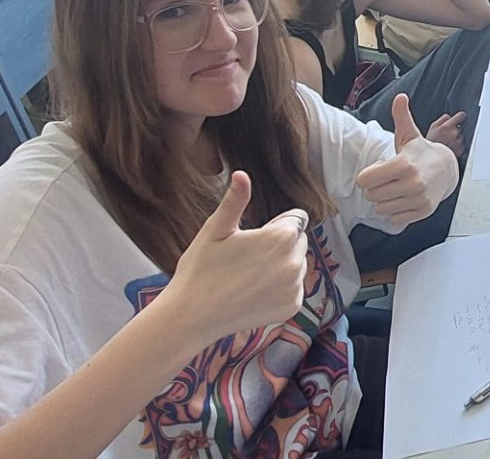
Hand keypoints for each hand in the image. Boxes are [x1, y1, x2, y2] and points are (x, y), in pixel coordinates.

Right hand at [159, 171, 310, 341]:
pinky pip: (294, 288)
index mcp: (281, 238)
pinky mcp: (292, 307)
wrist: (192, 316)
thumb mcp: (215, 229)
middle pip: (298, 242)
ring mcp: (295, 288)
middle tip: (248, 256)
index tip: (253, 237)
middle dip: (280, 244)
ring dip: (282, 265)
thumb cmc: (200, 269)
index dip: (274, 225)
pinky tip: (254, 292)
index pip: (295, 219)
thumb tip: (242, 174)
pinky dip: (280, 288)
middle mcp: (295, 263)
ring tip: (249, 275)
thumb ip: (235, 201)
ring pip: (297, 264)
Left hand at [355, 94, 458, 223]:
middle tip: (390, 179)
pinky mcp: (422, 212)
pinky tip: (404, 198)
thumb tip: (400, 97)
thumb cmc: (421, 152)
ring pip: (381, 208)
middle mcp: (412, 183)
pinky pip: (394, 218)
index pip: (364, 180)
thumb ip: (401, 117)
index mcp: (404, 164)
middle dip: (376, 187)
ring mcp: (418, 199)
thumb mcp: (409, 135)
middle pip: (371, 195)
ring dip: (385, 200)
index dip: (369, 174)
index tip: (381, 169)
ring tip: (397, 188)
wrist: (447, 170)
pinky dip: (396, 211)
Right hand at [428, 111, 465, 156]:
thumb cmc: (431, 142)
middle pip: (460, 127)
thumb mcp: (433, 127)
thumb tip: (450, 116)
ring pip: (461, 135)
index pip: (461, 115)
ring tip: (447, 142)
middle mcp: (455, 133)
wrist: (432, 159)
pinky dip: (458, 144)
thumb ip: (443, 118)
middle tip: (446, 135)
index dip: (461, 116)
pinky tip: (450, 147)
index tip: (460, 117)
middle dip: (455, 129)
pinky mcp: (462, 149)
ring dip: (457, 137)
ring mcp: (459, 142)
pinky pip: (462, 143)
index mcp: (448, 126)